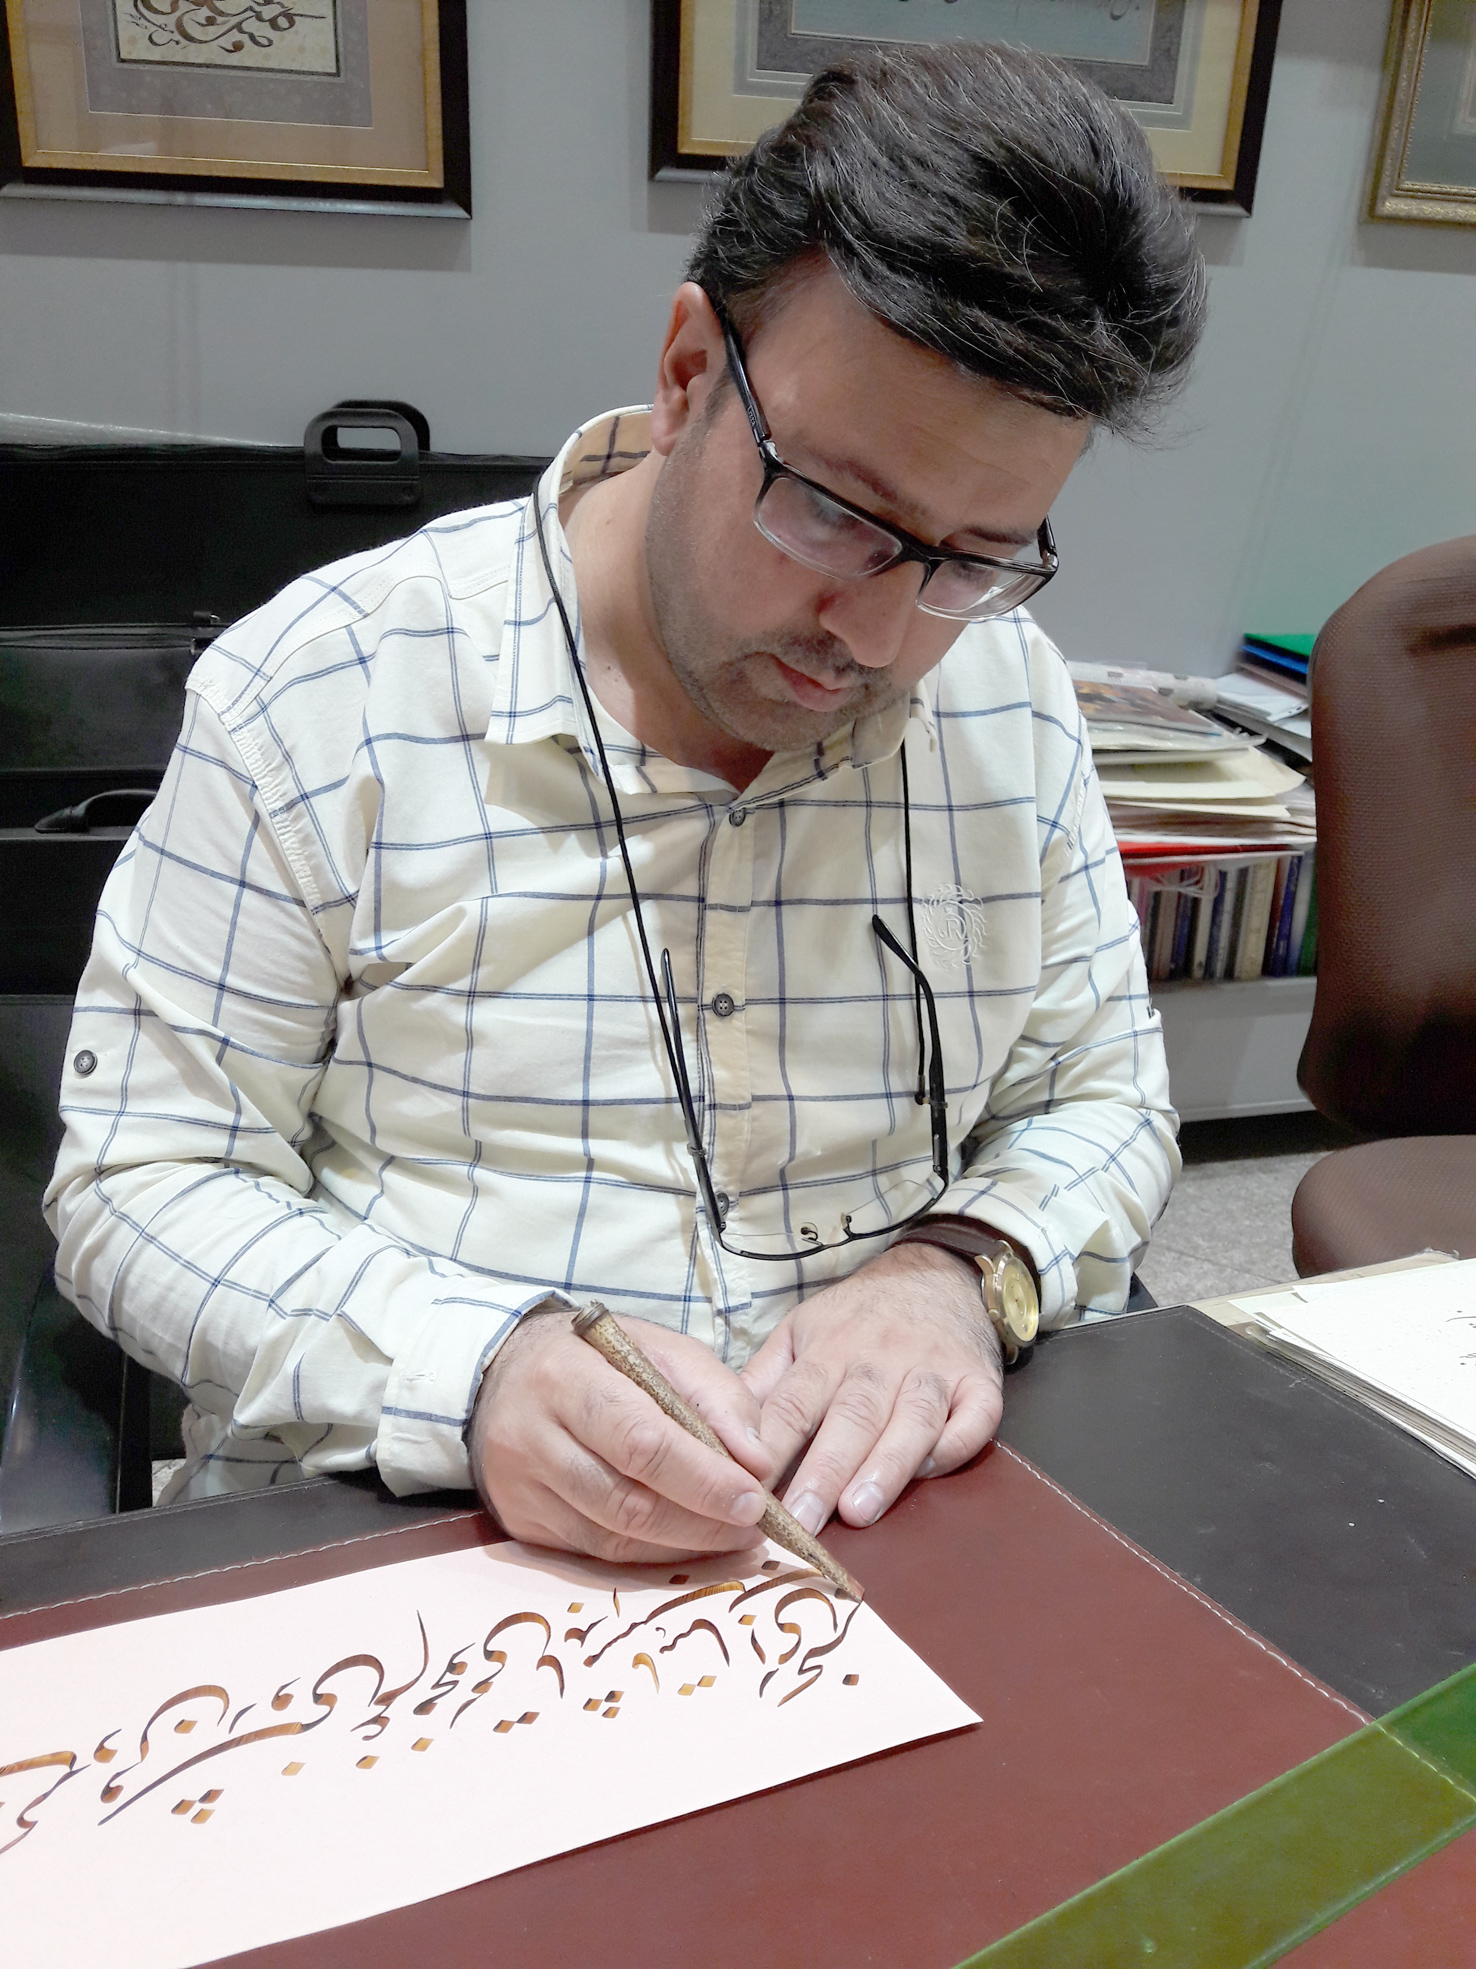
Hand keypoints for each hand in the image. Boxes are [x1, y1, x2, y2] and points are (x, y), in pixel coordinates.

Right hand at [468, 1305, 777, 1563]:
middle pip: (625, 1500)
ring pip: (611, 1539)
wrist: (501, 1374)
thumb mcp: (656, 1348)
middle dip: (701, 1522)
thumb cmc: (594, 1358)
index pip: (639, 1440)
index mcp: (565, 1377)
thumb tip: (759, 1462)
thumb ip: (714, 1394)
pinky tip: (688, 1543)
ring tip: (734, 1537)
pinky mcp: (520, 1522)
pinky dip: (650, 1555)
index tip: (754, 1497)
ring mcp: (520, 1487)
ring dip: (683, 1546)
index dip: (702, 1478)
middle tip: (755, 1526)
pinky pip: (594, 1554)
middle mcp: (531, 1436)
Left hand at [741, 1243, 1002, 1535]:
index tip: (749, 1490)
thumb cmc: (857, 1317)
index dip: (771, 1447)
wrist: (937, 1273)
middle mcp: (880, 1359)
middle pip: (851, 1416)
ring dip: (886, 1465)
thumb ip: (764, 1383)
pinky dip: (955, 1444)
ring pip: (911, 1418)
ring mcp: (933, 1369)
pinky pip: (974, 1417)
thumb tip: (717, 1434)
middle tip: (802, 1522)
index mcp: (828, 1350)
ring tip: (859, 1511)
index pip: (793, 1403)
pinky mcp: (980, 1382)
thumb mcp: (800, 1332)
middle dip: (824, 1470)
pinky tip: (931, 1474)